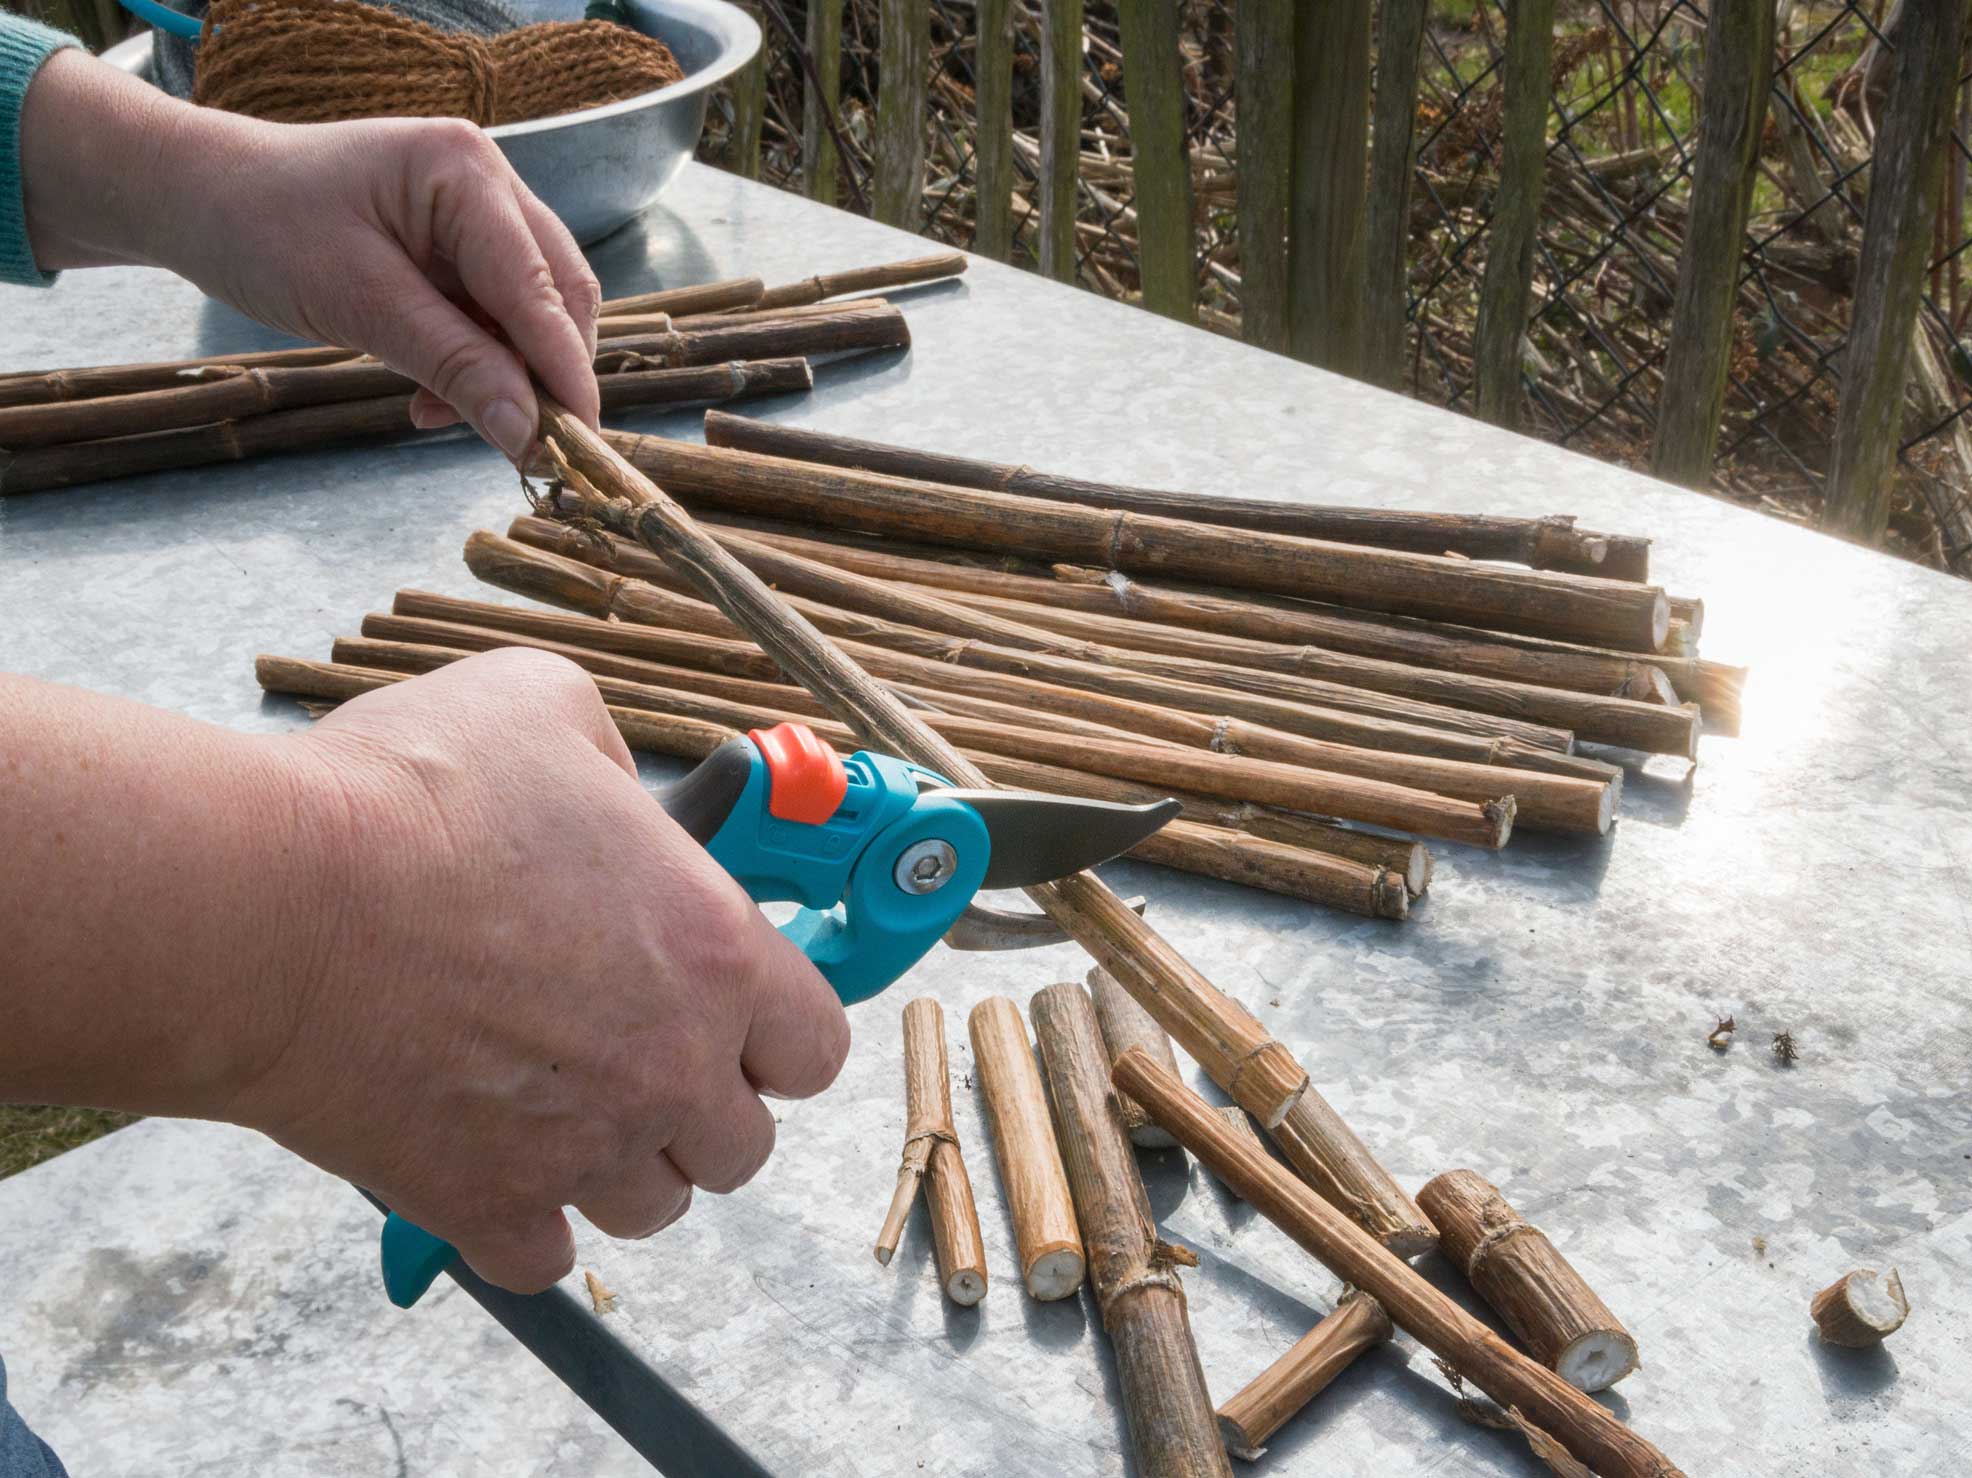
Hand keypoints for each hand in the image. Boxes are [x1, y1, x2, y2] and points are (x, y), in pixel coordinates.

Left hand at [20, 50, 600, 460]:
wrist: (198, 200)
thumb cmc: (261, 229)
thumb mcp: (360, 304)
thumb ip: (455, 367)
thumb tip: (528, 434)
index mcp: (463, 171)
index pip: (539, 287)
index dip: (564, 371)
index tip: (579, 444)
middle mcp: (485, 182)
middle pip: (556, 294)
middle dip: (542, 373)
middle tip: (526, 445)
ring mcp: (475, 212)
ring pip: (528, 312)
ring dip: (502, 374)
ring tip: (438, 412)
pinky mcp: (456, 245)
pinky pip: (492, 316)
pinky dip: (474, 363)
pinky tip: (429, 395)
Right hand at [234, 650, 849, 1290]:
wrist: (271, 903)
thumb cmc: (406, 797)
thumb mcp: (545, 705)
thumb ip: (612, 759)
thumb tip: (613, 789)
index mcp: (715, 954)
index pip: (817, 1048)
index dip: (779, 1036)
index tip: (739, 1021)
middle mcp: (671, 1066)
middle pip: (742, 1144)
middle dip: (701, 1105)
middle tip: (637, 1056)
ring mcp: (584, 1148)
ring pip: (655, 1207)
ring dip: (622, 1165)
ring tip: (561, 1106)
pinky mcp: (487, 1205)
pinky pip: (546, 1258)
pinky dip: (526, 1222)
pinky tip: (494, 1164)